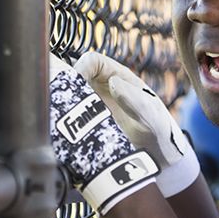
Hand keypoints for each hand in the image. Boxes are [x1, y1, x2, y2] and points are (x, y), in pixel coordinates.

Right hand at [74, 52, 199, 197]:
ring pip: (68, 98)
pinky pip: (68, 119)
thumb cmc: (159, 130)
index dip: (81, 67)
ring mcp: (92, 105)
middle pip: (74, 77)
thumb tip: (112, 83)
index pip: (91, 61)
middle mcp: (101, 88)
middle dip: (65, 88)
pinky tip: (63, 133)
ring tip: (59, 120)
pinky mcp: (85, 125)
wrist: (158, 157)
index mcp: (118, 77)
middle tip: (62, 105)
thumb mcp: (150, 115)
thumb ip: (135, 99)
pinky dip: (63, 123)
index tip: (77, 84)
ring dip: (61, 106)